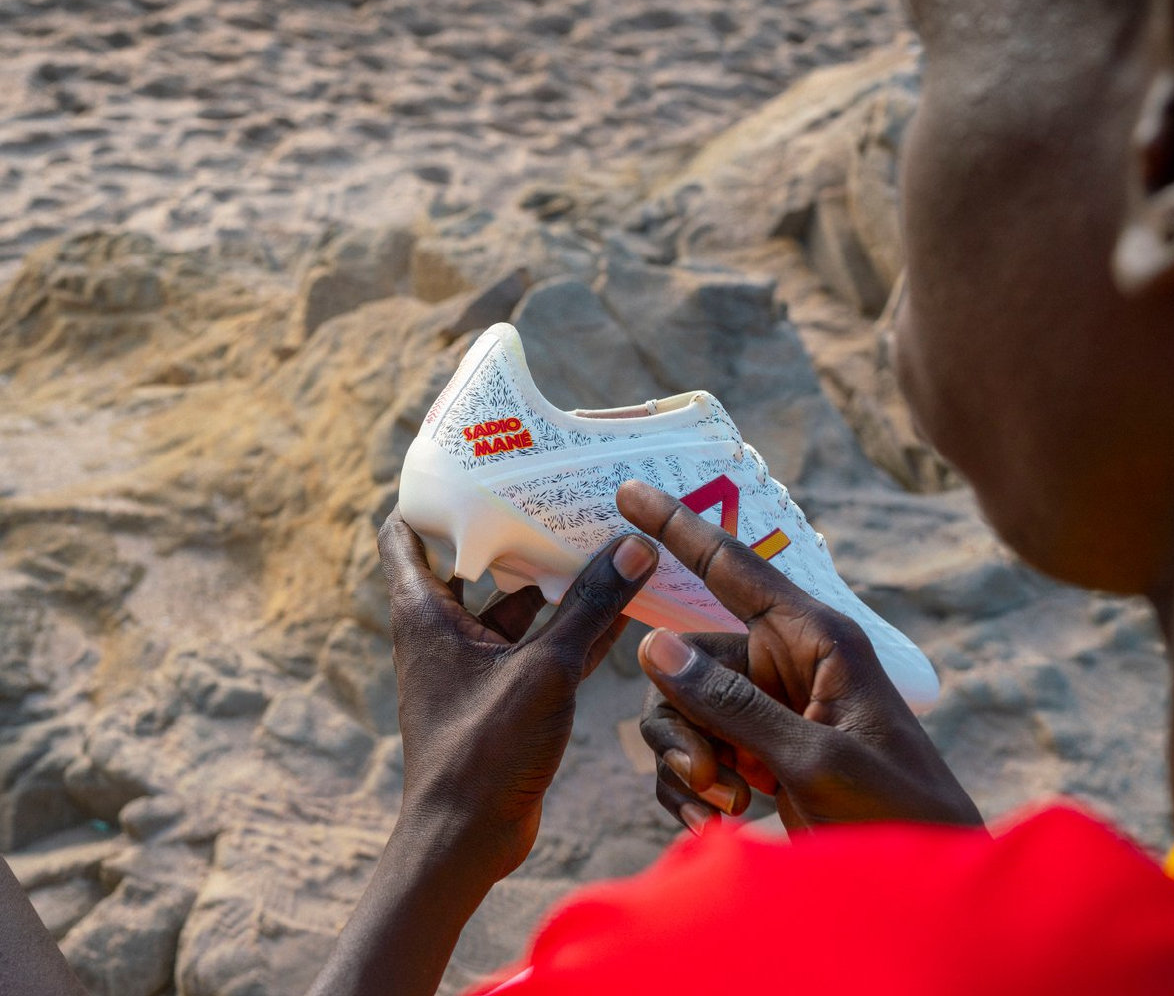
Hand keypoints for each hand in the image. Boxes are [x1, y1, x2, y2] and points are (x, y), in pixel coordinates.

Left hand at [378, 510, 658, 876]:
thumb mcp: (543, 670)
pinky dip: (568, 629)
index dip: (433, 496)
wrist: (465, 842)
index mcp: (425, 614)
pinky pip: (537, 648)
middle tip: (559, 493)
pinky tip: (617, 608)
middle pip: (474, 564)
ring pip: (515, 608)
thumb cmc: (484, 752)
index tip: (477, 464)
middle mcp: (442, 632)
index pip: (406, 535)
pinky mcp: (502, 696)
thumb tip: (633, 546)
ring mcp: (473, 665)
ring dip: (552, 583)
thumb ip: (589, 608)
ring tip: (600, 543)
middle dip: (514, 532)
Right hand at [618, 481, 980, 833]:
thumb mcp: (814, 759)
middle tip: (708, 777)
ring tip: (726, 808)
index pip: (733, 568)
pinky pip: (693, 752)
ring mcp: (768, 710)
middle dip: (682, 720)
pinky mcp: (757, 753)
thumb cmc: (895, 815)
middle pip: (688, 661)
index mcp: (815, 640)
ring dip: (688, 762)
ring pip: (681, 709)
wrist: (924, 892)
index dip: (677, 526)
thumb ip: (731, 703)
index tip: (629, 491)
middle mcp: (786, 664)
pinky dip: (692, 788)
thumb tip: (652, 646)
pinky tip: (719, 825)